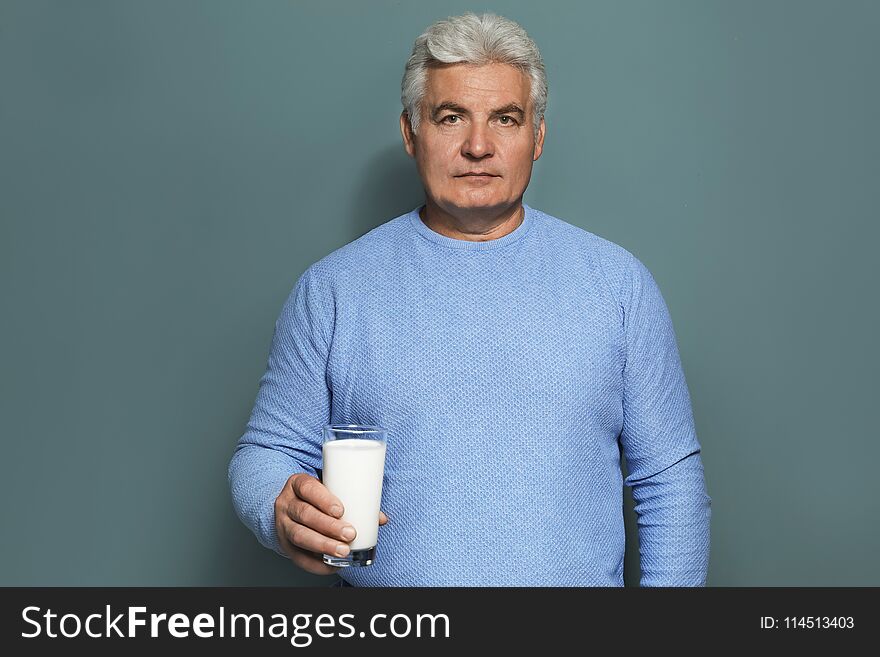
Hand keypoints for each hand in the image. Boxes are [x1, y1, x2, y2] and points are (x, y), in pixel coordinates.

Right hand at [274, 472, 388, 574]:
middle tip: (350, 533)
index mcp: (297, 484)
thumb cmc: (316, 498)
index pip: (307, 488)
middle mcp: (286, 504)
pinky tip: (331, 566)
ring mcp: (282, 525)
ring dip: (323, 545)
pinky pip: (297, 557)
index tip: (341, 510)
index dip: (323, 499)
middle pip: (305, 514)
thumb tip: (380, 519)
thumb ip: (352, 500)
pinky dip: (316, 564)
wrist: (290, 507)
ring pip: (299, 535)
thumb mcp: (328, 491)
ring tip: (344, 551)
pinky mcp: (284, 545)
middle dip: (328, 526)